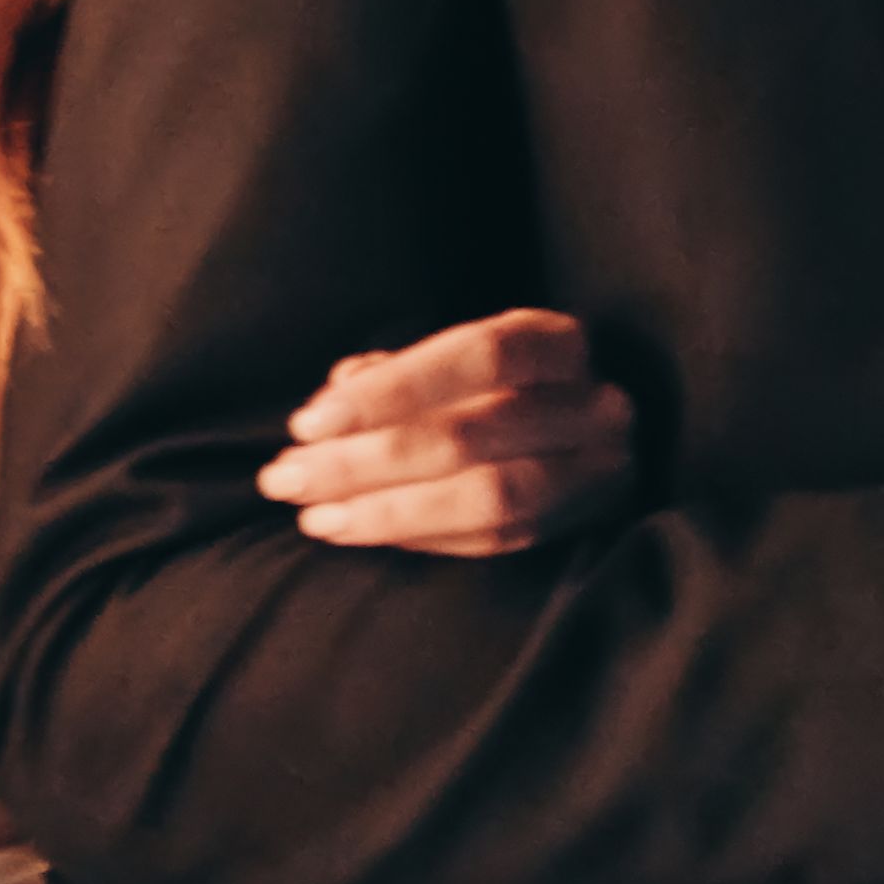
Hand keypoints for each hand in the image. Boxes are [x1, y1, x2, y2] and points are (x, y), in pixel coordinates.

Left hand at [256, 310, 636, 547]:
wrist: (585, 431)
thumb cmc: (494, 387)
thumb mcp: (452, 361)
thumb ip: (394, 375)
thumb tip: (326, 410)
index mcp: (555, 341)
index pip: (478, 357)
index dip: (390, 390)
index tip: (308, 422)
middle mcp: (593, 404)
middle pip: (470, 436)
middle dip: (362, 463)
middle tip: (285, 477)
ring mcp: (598, 471)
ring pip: (488, 500)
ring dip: (387, 512)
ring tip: (312, 518)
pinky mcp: (585, 525)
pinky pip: (497, 541)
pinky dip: (419, 537)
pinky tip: (358, 532)